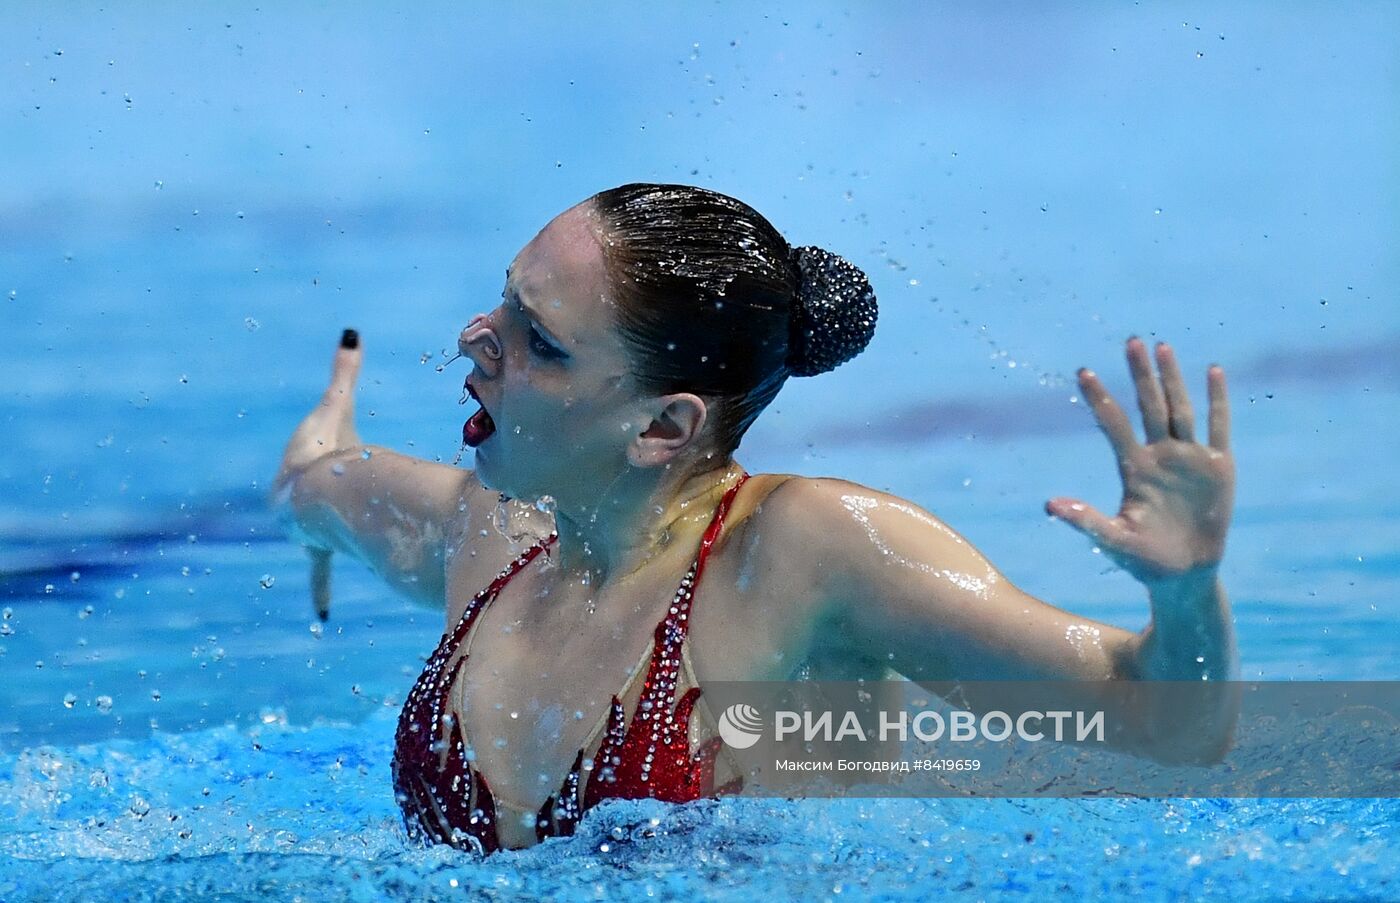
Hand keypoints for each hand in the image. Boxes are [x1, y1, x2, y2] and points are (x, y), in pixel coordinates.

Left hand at [274, 328, 362, 620]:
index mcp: (299, 472)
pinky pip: (319, 573)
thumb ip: (345, 370)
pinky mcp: (315, 548)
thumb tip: (350, 330)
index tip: (295, 486)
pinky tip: (320, 618)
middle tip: (322, 525)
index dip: (299, 477)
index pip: (299, 474)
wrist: (316, 488)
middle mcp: (296, 504)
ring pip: (316, 542)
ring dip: (322, 549)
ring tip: (322, 559)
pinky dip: (319, 593)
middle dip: (313, 520)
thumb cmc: (323, 446)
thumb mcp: (336, 405)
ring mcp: (305, 529)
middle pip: (307, 513)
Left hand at [1045, 337, 1234, 583]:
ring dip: (1172, 379)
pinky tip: (1212, 372)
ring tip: (1162, 347)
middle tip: (1130, 340)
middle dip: (1140, 374)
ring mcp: (1189, 458)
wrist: (1184, 574)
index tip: (1083, 371)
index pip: (1113, 425)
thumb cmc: (1143, 559)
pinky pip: (1218, 427)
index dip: (1100, 399)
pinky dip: (1217, 401)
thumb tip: (1049, 506)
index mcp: (1133, 469)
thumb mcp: (1113, 540)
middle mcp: (1159, 456)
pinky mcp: (1218, 466)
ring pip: (1179, 409)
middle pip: (1148, 406)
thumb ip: (1085, 522)